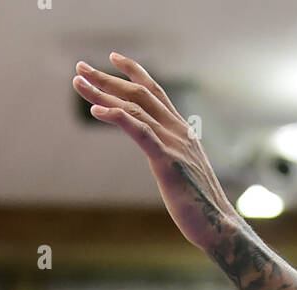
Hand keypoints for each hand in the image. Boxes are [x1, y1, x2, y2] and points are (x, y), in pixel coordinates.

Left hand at [73, 53, 240, 254]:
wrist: (218, 225)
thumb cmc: (200, 205)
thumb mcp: (183, 172)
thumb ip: (171, 156)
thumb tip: (160, 156)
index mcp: (181, 130)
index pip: (155, 91)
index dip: (134, 72)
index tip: (113, 58)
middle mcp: (177, 130)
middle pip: (138, 93)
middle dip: (107, 78)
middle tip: (80, 68)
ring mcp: (173, 143)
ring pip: (134, 108)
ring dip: (102, 93)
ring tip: (78, 84)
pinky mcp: (167, 160)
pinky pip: (139, 131)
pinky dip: (117, 117)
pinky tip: (96, 111)